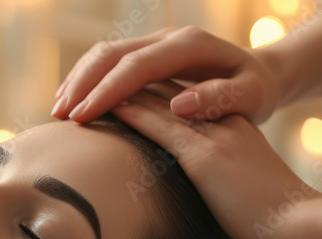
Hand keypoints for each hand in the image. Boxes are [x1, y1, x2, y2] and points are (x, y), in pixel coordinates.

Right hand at [52, 26, 283, 124]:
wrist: (261, 73)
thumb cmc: (257, 91)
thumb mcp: (253, 97)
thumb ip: (222, 99)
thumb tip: (179, 105)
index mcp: (189, 46)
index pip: (136, 67)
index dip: (106, 91)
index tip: (83, 118)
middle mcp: (167, 38)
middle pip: (111, 54)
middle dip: (82, 85)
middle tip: (60, 117)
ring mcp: (154, 44)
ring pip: (103, 53)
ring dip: (78, 81)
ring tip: (59, 111)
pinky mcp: (146, 55)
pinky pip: (108, 61)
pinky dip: (86, 79)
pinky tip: (73, 101)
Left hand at [109, 81, 321, 238]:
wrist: (299, 227)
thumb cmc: (272, 221)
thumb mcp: (239, 190)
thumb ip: (215, 182)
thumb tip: (190, 197)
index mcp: (230, 127)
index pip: (180, 100)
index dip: (146, 92)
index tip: (116, 90)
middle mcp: (221, 122)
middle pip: (165, 93)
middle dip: (126, 86)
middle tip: (88, 82)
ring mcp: (214, 136)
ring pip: (159, 104)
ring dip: (119, 95)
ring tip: (85, 91)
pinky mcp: (207, 156)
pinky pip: (162, 128)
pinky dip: (132, 114)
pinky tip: (107, 106)